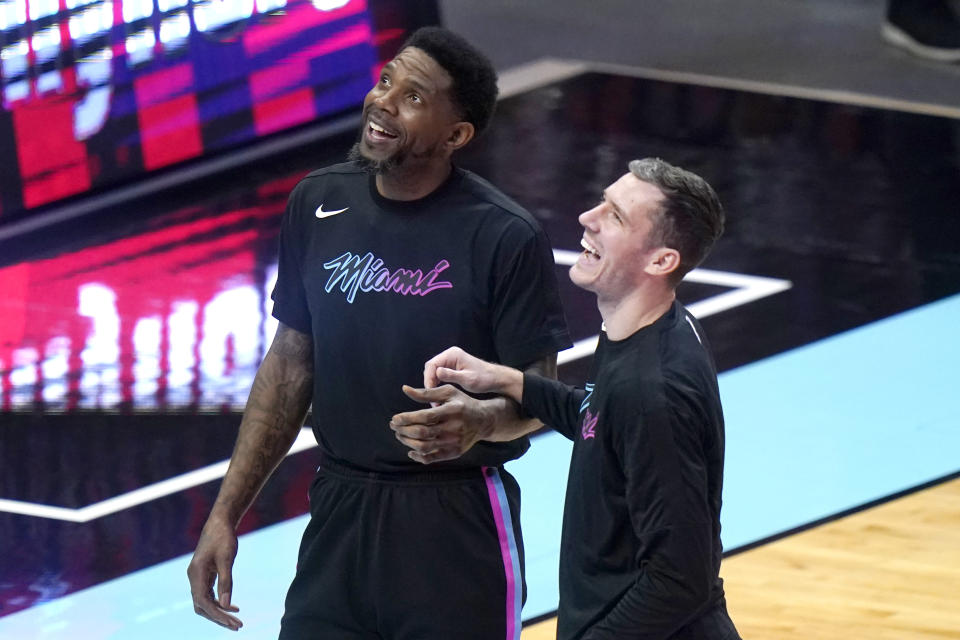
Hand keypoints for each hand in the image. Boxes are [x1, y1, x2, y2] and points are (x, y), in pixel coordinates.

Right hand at [187, 516, 242, 630]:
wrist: (220, 522)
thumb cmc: (223, 537)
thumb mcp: (227, 559)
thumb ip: (226, 582)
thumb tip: (225, 605)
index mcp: (196, 573)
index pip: (203, 602)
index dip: (217, 614)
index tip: (232, 622)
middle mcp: (193, 577)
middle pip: (202, 606)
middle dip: (218, 618)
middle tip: (237, 626)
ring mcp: (197, 577)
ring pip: (205, 602)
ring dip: (219, 612)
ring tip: (236, 621)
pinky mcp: (204, 575)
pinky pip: (209, 594)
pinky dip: (219, 602)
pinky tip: (233, 607)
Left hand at [390, 384, 497, 463]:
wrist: (484, 420)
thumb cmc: (463, 403)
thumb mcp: (448, 392)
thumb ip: (426, 392)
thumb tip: (405, 389)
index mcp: (451, 410)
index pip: (424, 417)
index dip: (406, 419)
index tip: (394, 419)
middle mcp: (454, 427)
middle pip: (422, 433)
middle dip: (403, 430)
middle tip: (394, 427)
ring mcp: (454, 442)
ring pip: (425, 447)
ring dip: (408, 442)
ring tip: (400, 435)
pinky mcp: (454, 452)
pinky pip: (432, 458)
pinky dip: (418, 456)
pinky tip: (410, 451)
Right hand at [423, 346, 508, 392]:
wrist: (495, 379)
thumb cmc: (484, 379)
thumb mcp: (468, 379)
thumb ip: (451, 375)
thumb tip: (437, 372)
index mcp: (453, 354)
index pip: (432, 365)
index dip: (428, 379)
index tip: (430, 392)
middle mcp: (450, 355)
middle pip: (431, 368)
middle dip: (429, 382)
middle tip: (432, 397)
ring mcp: (451, 360)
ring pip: (434, 372)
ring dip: (432, 384)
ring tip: (435, 398)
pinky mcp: (452, 367)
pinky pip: (439, 374)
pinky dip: (437, 383)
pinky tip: (439, 393)